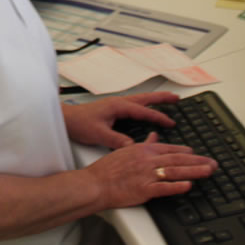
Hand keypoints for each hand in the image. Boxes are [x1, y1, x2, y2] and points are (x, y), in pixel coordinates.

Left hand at [62, 91, 181, 148]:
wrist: (67, 119)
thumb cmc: (80, 123)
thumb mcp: (99, 134)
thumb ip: (116, 140)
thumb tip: (133, 146)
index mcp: (118, 106)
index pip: (143, 111)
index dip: (158, 116)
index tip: (171, 122)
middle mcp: (119, 102)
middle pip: (145, 98)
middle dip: (162, 98)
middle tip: (177, 98)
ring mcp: (117, 104)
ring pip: (141, 100)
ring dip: (154, 100)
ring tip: (168, 100)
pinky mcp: (114, 108)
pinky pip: (135, 105)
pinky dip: (145, 105)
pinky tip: (148, 110)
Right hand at [84, 131, 217, 208]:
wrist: (97, 182)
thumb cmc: (109, 168)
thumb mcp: (127, 149)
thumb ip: (144, 143)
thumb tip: (155, 136)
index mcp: (144, 149)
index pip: (170, 148)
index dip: (186, 151)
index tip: (198, 153)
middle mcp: (148, 160)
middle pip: (178, 159)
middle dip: (197, 160)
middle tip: (212, 163)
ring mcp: (147, 174)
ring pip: (175, 171)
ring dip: (194, 171)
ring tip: (208, 171)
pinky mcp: (144, 189)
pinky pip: (164, 188)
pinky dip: (176, 186)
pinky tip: (188, 185)